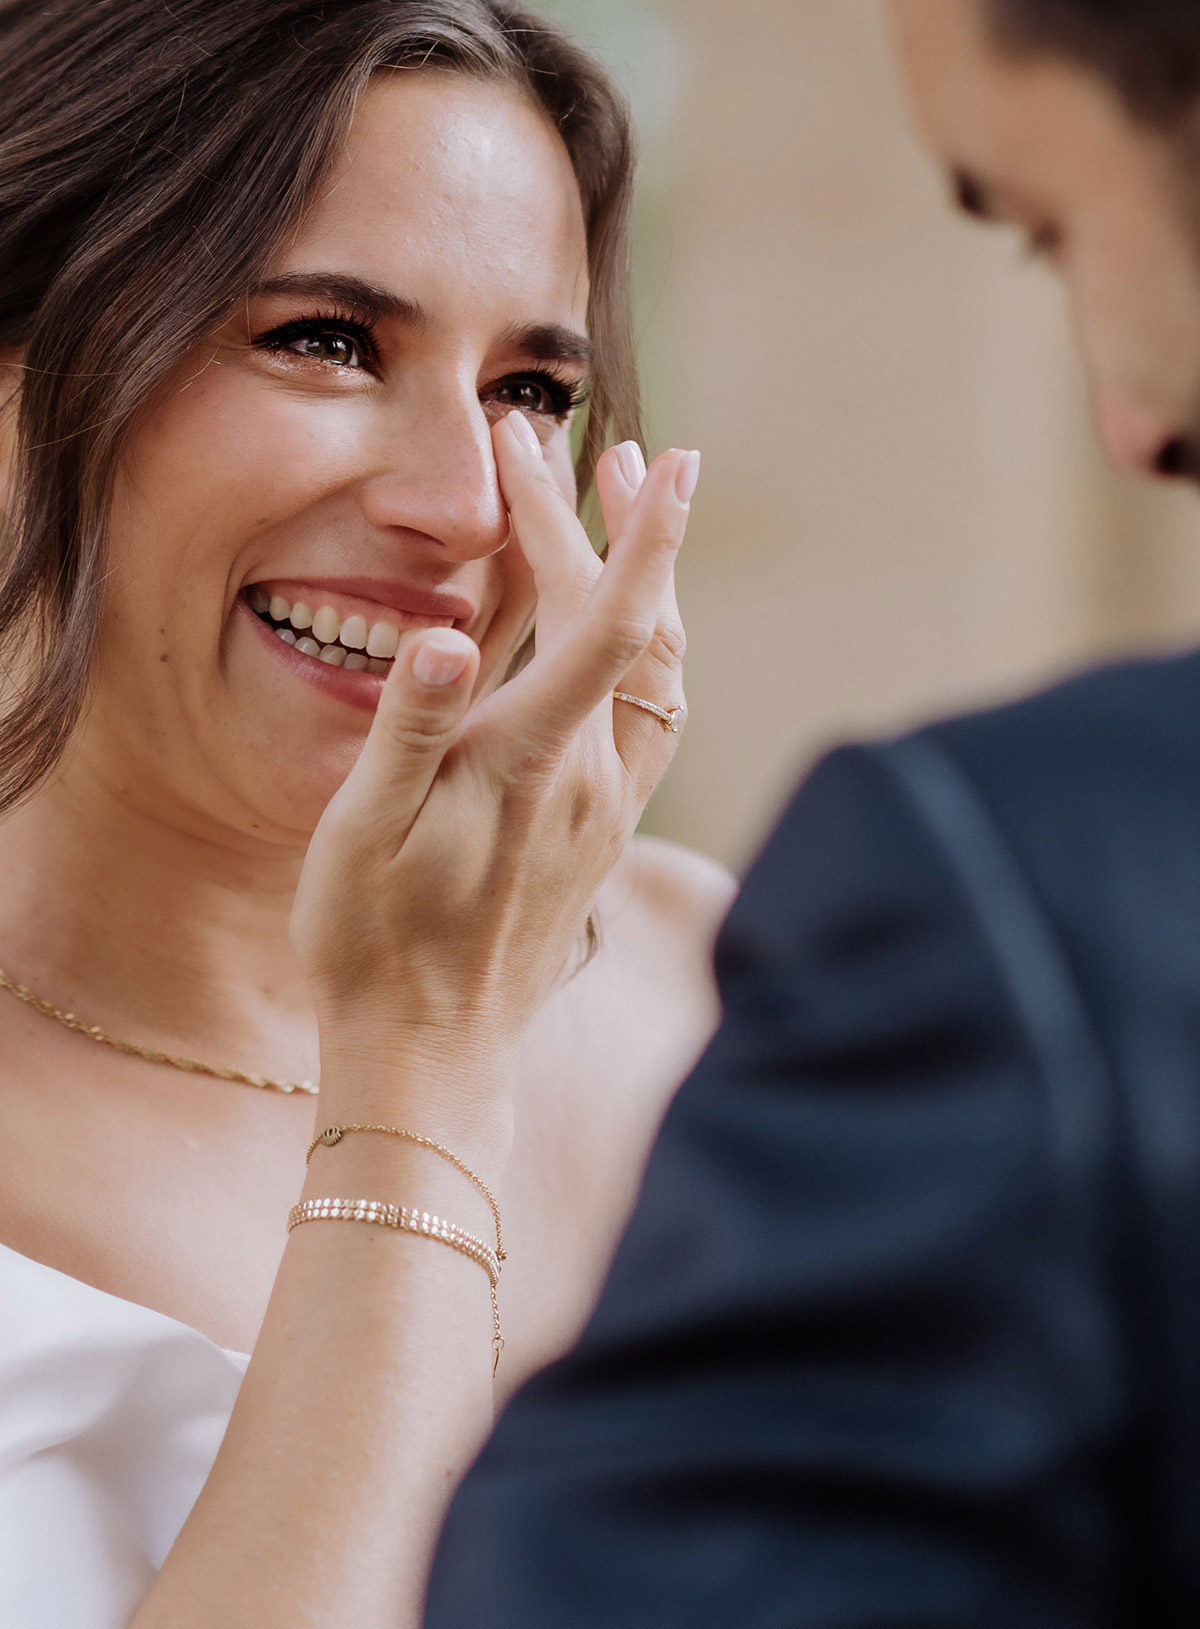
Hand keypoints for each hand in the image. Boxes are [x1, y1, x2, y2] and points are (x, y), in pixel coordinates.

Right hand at [292, 415, 696, 1086]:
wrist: (431, 1050)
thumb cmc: (374, 943)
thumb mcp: (359, 834)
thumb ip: (405, 728)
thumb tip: (442, 634)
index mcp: (532, 766)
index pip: (608, 627)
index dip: (638, 538)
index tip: (660, 458)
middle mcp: (592, 784)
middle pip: (631, 631)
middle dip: (607, 530)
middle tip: (571, 450)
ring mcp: (607, 812)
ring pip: (658, 675)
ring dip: (645, 584)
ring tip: (618, 504)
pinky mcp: (603, 835)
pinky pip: (648, 719)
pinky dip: (641, 646)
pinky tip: (614, 625)